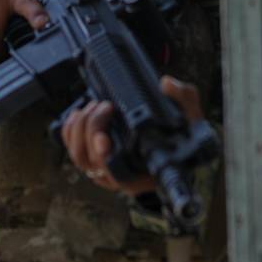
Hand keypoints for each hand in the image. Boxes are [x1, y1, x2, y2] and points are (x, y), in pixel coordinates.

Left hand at [60, 76, 202, 194]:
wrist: (173, 157)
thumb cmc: (181, 142)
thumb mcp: (191, 121)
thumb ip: (185, 100)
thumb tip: (166, 83)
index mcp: (142, 173)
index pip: (116, 172)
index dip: (104, 156)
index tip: (103, 139)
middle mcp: (120, 177)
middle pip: (90, 160)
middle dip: (92, 128)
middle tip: (105, 106)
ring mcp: (104, 172)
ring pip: (78, 156)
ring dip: (80, 128)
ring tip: (94, 107)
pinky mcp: (95, 162)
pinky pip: (73, 150)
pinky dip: (70, 131)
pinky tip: (78, 114)